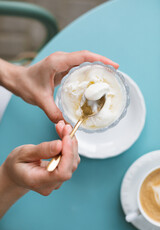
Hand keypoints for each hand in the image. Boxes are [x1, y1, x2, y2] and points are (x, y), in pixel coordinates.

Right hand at [1, 121, 79, 195]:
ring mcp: (57, 182)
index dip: (68, 154)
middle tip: (65, 128)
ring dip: (71, 144)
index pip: (62, 173)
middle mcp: (50, 185)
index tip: (66, 137)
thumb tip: (59, 145)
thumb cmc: (17, 164)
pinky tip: (64, 137)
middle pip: (69, 167)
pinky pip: (70, 162)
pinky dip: (69, 148)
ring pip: (72, 163)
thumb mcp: (23, 153)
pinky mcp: (61, 175)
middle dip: (70, 145)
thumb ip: (42, 150)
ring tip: (64, 129)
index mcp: (38, 181)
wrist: (15, 174)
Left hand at [2, 51, 118, 122]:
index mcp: (58, 62)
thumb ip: (53, 112)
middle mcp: (61, 60)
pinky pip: (78, 67)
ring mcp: (62, 63)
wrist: (18, 79)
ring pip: (83, 61)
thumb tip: (66, 123)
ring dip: (96, 66)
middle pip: (86, 57)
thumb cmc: (26, 84)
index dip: (100, 60)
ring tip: (108, 75)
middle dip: (102, 62)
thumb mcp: (40, 99)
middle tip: (115, 72)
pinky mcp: (62, 68)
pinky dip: (88, 72)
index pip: (83, 57)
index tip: (113, 66)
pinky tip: (93, 81)